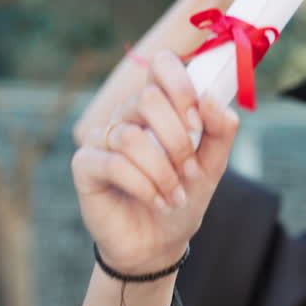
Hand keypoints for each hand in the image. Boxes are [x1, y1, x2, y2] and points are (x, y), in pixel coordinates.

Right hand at [71, 52, 238, 275]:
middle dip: (178, 140)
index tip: (198, 123)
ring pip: (131, 136)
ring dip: (163, 172)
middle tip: (190, 171)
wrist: (160, 242)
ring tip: (176, 195)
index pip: (161, 64)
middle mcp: (127, 115)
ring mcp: (103, 138)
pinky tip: (157, 202)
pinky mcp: (86, 165)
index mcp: (159, 106)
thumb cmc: (184, 196)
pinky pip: (113, 164)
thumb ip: (220, 130)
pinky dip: (144, 186)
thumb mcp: (213, 165)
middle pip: (147, 98)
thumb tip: (211, 99)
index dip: (181, 86)